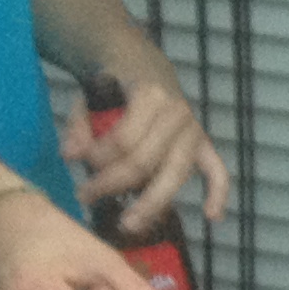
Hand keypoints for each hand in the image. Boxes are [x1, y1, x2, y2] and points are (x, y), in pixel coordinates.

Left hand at [70, 63, 231, 239]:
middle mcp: (177, 114)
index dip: (97, 157)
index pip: (123, 140)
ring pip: (175, 175)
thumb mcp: (88, 98)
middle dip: (113, 183)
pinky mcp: (204, 144)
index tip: (77, 162)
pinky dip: (218, 193)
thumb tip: (70, 156)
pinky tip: (212, 217)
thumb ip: (79, 127)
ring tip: (129, 225)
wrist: (142, 64)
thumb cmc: (113, 86)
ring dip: (151, 203)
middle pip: (146, 162)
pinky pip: (217, 172)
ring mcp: (194, 131)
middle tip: (85, 196)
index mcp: (150, 96)